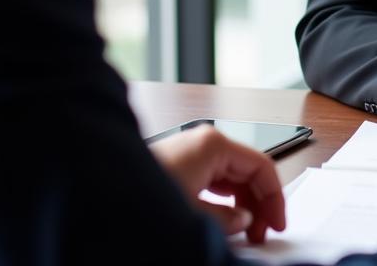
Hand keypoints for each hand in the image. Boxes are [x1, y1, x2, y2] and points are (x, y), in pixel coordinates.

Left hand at [150, 125, 285, 243]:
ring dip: (243, 204)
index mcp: (214, 144)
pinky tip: (225, 221)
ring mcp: (192, 151)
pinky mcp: (180, 163)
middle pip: (248, 170)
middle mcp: (205, 142)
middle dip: (259, 202)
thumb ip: (226, 219)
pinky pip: (215, 180)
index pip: (261, 166)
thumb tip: (244, 222)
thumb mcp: (193, 214)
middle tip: (262, 235)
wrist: (98, 189)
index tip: (278, 225)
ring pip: (232, 177)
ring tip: (245, 233)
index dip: (274, 198)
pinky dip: (225, 200)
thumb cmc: (141, 195)